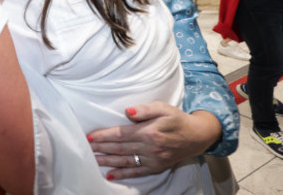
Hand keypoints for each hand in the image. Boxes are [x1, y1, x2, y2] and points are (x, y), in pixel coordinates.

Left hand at [86, 102, 220, 179]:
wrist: (197, 136)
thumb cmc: (176, 118)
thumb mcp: (163, 107)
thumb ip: (145, 109)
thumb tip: (128, 111)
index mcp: (149, 131)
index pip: (121, 134)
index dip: (104, 135)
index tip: (90, 136)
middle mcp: (150, 147)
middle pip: (120, 148)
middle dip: (101, 147)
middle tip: (85, 147)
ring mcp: (153, 159)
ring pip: (125, 160)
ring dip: (107, 160)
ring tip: (92, 159)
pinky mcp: (156, 167)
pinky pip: (136, 172)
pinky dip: (122, 174)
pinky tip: (110, 174)